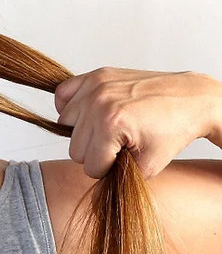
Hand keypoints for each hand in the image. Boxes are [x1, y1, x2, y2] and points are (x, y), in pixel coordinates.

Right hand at [54, 66, 221, 179]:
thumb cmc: (173, 130)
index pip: (90, 166)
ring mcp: (95, 86)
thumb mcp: (148, 166)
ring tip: (108, 129)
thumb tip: (96, 178)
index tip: (124, 160)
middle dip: (96, 152)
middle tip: (118, 145)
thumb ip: (116, 176)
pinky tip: (89, 113)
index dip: (107, 169)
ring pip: (65, 124)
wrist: (190, 99)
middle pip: (75, 148)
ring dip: (84, 131)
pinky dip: (71, 107)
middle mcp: (98, 102)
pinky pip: (62, 94)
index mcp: (111, 124)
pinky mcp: (95, 75)